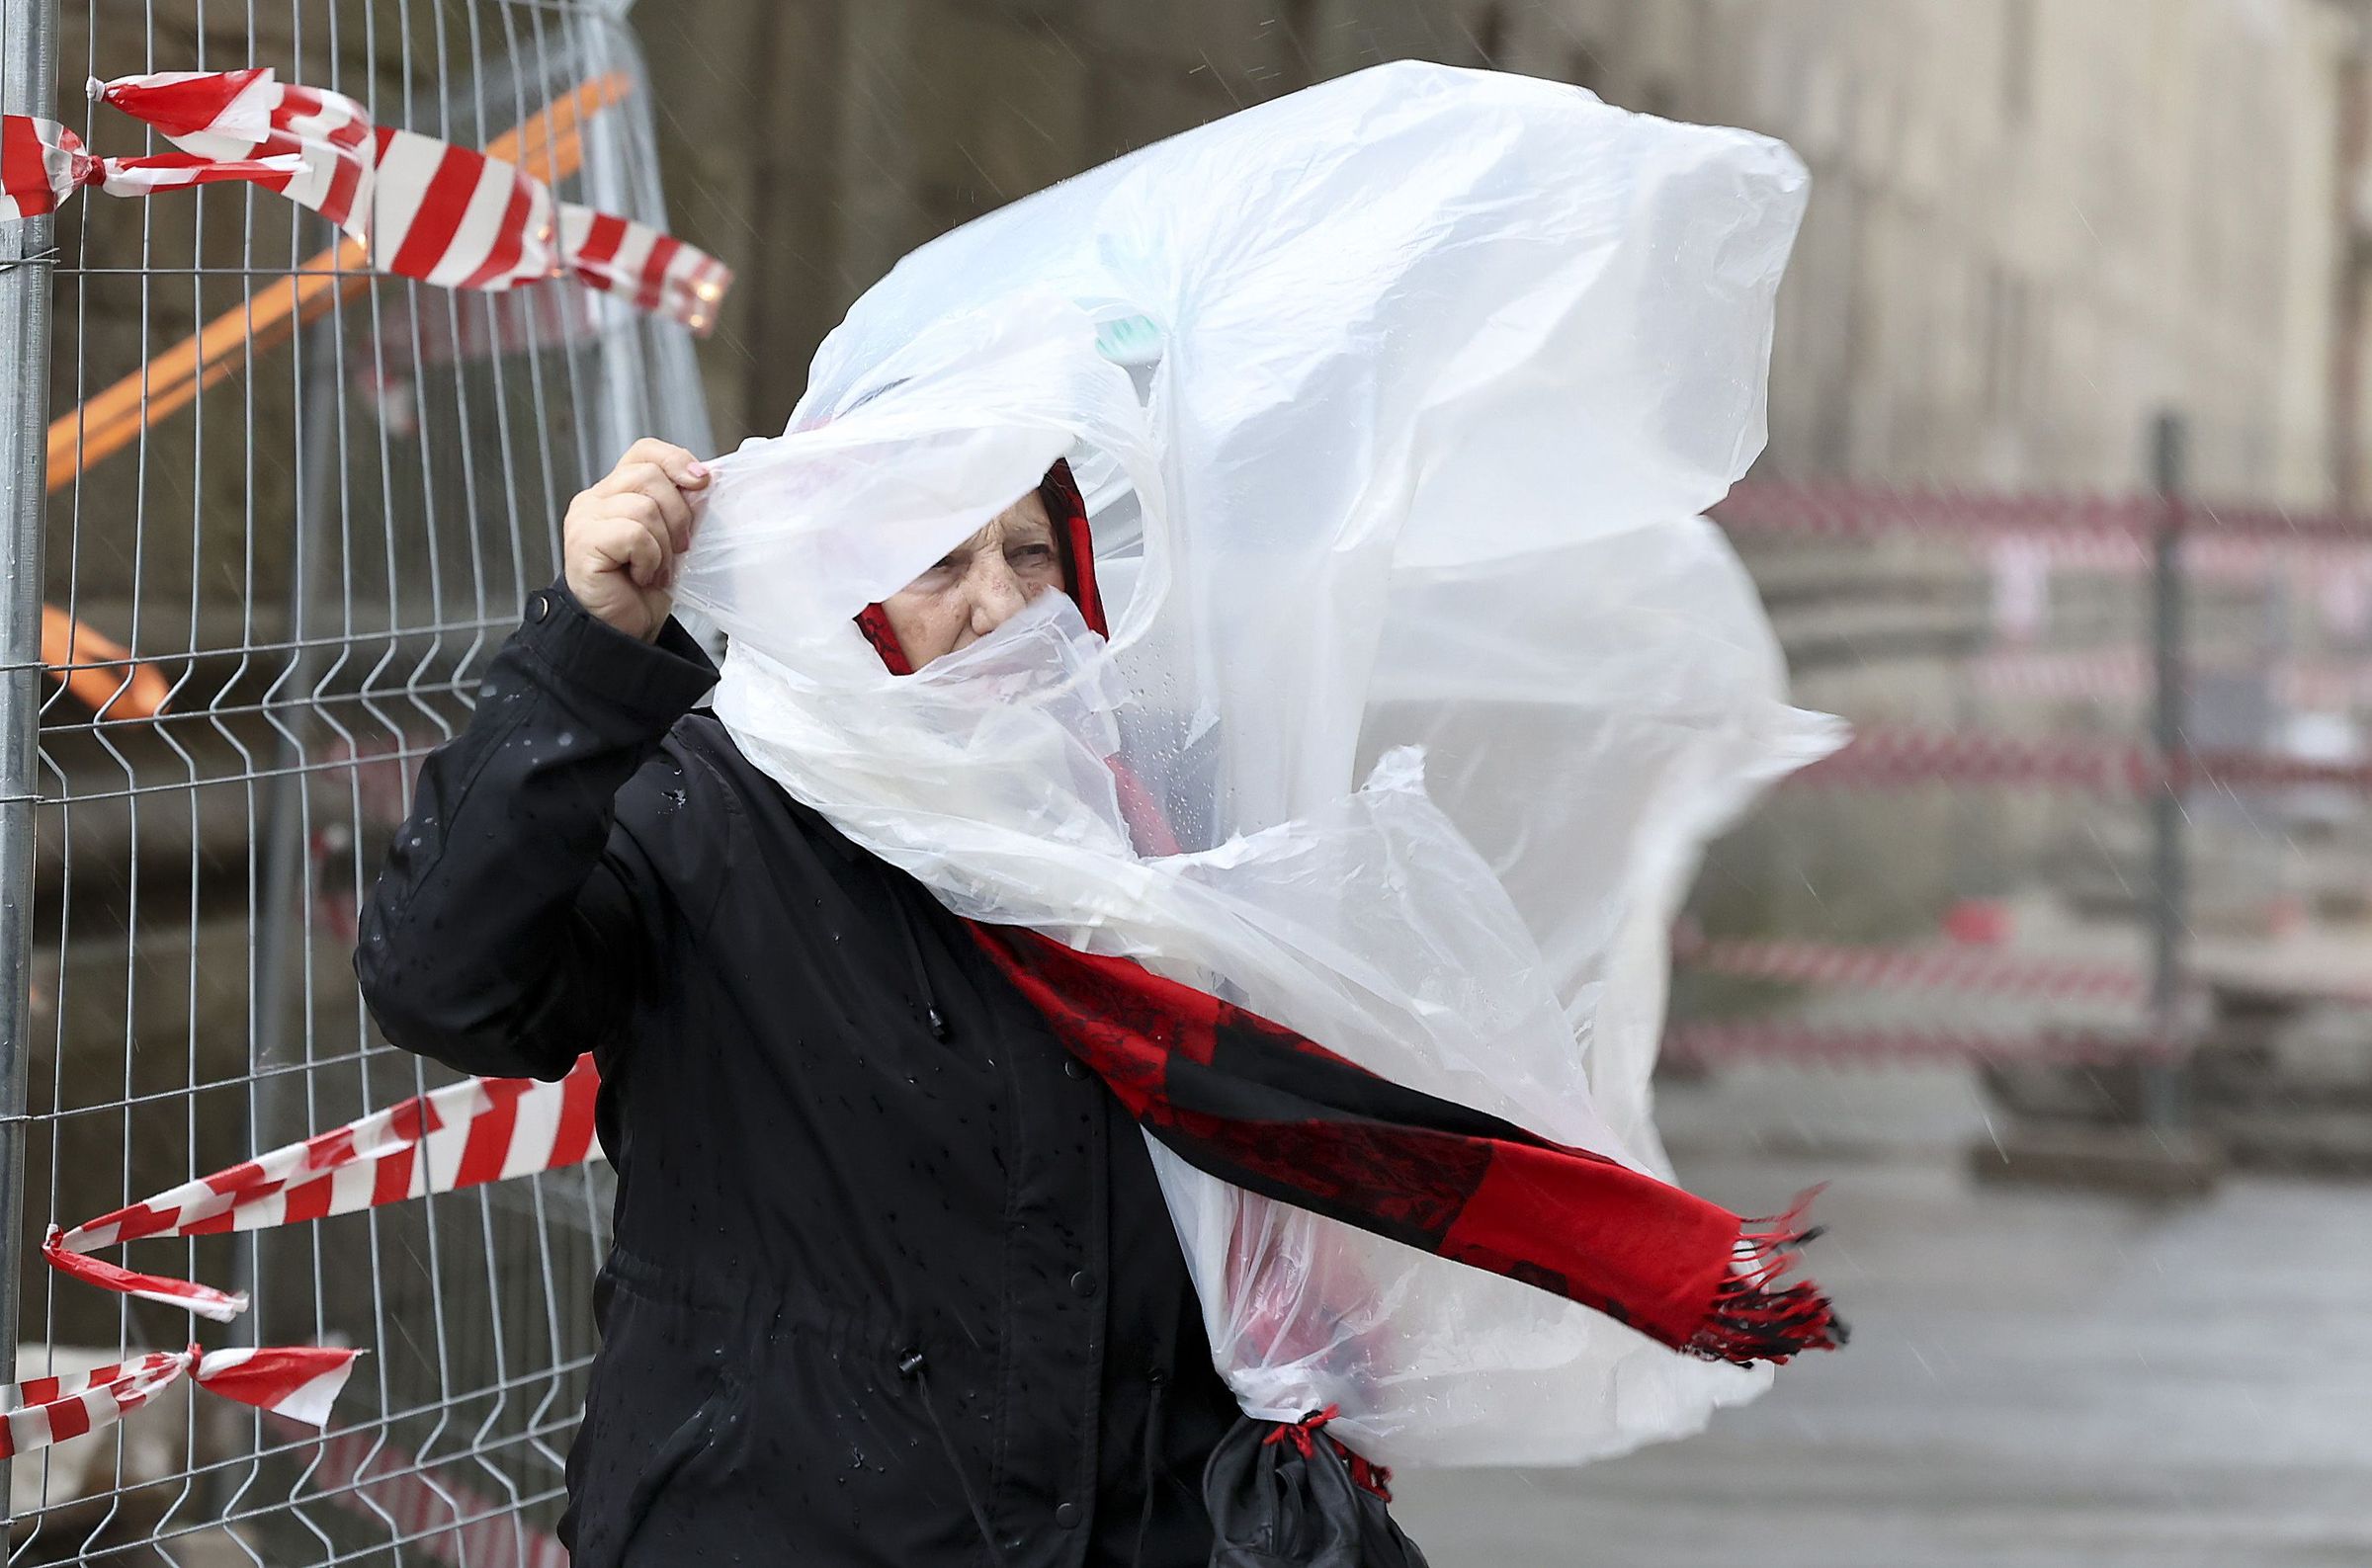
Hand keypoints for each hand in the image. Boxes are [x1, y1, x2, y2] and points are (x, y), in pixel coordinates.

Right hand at [562, 438, 711, 641]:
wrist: (626, 631)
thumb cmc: (647, 588)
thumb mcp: (674, 538)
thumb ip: (682, 506)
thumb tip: (706, 478)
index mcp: (614, 491)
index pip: (644, 451)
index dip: (676, 460)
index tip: (703, 484)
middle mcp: (594, 499)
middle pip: (649, 475)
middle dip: (678, 515)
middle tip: (678, 549)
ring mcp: (584, 519)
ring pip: (644, 506)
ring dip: (663, 545)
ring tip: (655, 570)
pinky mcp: (583, 543)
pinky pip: (634, 533)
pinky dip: (649, 559)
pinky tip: (641, 577)